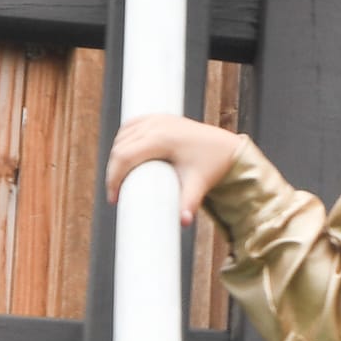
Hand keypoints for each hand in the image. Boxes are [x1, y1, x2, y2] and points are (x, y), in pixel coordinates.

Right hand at [106, 113, 241, 224]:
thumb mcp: (199, 184)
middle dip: (113, 171)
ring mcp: (157, 118)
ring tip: (121, 180)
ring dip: (117, 156)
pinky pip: (132, 126)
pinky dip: (123, 141)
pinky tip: (123, 156)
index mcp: (162, 138)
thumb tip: (184, 222)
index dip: (113, 177)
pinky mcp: (159, 117)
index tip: (114, 199)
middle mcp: (156, 124)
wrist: (227, 148)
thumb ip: (189, 203)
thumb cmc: (213, 165)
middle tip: (116, 194)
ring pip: (123, 135)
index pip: (124, 155)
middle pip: (120, 147)